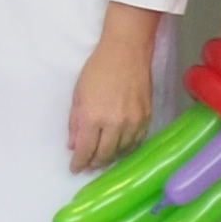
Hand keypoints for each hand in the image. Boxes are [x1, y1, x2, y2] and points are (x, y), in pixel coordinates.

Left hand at [66, 33, 154, 174]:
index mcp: (93, 118)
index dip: (79, 163)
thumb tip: (74, 146)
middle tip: (88, 165)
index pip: (85, 150)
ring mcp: (133, 122)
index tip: (75, 169)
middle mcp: (114, 124)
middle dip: (94, 163)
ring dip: (110, 157)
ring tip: (102, 158)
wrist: (126, 52)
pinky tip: (120, 148)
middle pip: (104, 155)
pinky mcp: (146, 118)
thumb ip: (75, 123)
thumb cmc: (97, 70)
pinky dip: (126, 149)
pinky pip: (136, 142)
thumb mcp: (78, 95)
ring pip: (122, 151)